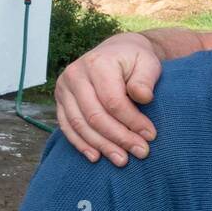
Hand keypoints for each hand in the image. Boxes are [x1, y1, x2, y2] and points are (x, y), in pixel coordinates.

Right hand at [54, 32, 161, 164]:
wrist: (116, 51)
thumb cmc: (135, 59)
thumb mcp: (148, 63)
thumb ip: (145, 79)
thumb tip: (143, 97)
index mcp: (97, 63)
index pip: (113, 101)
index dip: (132, 121)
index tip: (150, 135)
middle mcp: (75, 75)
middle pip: (95, 115)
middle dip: (119, 138)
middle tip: (140, 152)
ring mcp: (64, 88)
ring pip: (80, 124)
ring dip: (101, 145)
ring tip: (122, 160)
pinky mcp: (61, 100)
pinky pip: (67, 126)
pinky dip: (81, 144)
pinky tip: (96, 157)